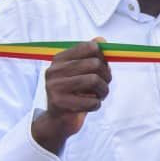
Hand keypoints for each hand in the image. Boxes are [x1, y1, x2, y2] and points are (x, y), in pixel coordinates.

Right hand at [32, 38, 111, 153]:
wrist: (58, 120)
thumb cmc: (75, 93)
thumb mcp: (83, 72)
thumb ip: (92, 56)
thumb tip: (101, 40)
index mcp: (59, 59)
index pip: (90, 47)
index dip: (103, 58)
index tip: (102, 68)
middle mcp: (54, 70)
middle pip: (95, 64)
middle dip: (106, 76)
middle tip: (104, 85)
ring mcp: (54, 87)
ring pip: (94, 81)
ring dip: (103, 91)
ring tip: (99, 96)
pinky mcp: (59, 103)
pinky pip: (92, 101)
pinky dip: (96, 105)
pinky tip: (90, 106)